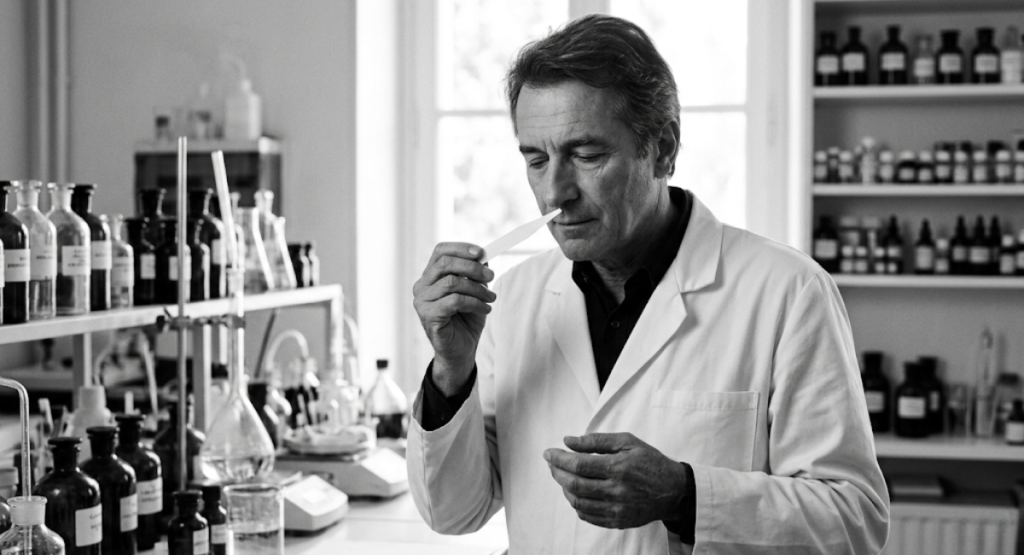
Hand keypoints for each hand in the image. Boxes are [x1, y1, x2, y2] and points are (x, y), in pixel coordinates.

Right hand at [412, 242, 495, 395]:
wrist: (461, 351)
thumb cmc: (466, 320)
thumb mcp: (475, 292)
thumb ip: (476, 275)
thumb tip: (484, 259)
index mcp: (431, 276)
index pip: (440, 251)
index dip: (461, 248)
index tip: (481, 252)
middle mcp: (422, 286)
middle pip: (445, 264)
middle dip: (472, 267)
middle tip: (491, 276)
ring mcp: (422, 301)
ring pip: (452, 282)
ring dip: (477, 289)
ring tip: (490, 298)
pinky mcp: (428, 316)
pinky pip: (455, 301)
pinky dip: (475, 303)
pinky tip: (485, 309)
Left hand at [543, 432, 688, 528]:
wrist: (674, 490)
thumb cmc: (650, 461)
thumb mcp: (628, 442)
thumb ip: (597, 440)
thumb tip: (569, 441)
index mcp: (618, 467)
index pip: (578, 465)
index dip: (558, 459)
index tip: (548, 453)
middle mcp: (616, 490)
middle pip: (574, 485)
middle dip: (556, 473)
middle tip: (552, 464)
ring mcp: (617, 509)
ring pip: (578, 502)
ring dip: (564, 489)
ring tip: (562, 476)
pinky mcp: (618, 521)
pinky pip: (588, 516)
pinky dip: (576, 504)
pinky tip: (576, 492)